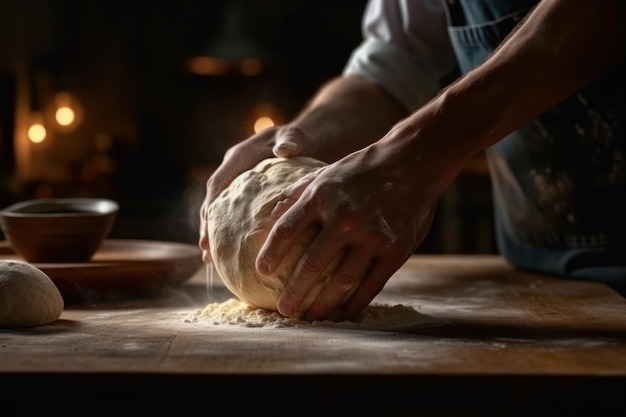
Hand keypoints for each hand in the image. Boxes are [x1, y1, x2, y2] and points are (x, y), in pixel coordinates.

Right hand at [198, 126, 308, 262]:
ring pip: (221, 213)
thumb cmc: (299, 139)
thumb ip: (290, 142)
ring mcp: (238, 187)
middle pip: (213, 202)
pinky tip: (231, 259)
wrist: (302, 143)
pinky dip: (232, 236)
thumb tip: (285, 150)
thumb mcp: (295, 137)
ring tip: (210, 261)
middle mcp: (232, 172)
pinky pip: (235, 218)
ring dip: (216, 235)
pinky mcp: (247, 199)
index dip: (211, 205)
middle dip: (208, 226)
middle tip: (205, 251)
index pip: (218, 183)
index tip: (208, 226)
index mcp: (238, 157)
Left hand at [255, 141, 442, 320]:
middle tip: (283, 310)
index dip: (271, 253)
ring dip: (323, 305)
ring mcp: (372, 236)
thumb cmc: (363, 169)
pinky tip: (343, 315)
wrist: (413, 163)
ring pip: (342, 280)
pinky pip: (371, 285)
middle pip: (312, 263)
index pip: (287, 229)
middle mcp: (345, 217)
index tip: (260, 272)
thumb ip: (299, 194)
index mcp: (322, 196)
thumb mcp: (327, 173)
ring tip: (310, 318)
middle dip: (294, 291)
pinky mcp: (395, 250)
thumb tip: (271, 213)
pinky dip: (355, 304)